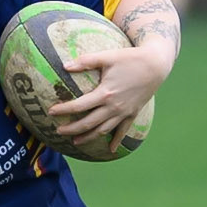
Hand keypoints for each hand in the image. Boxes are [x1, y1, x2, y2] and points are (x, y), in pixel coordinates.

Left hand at [48, 45, 171, 152]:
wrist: (156, 65)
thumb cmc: (130, 58)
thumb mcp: (107, 56)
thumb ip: (85, 61)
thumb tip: (64, 65)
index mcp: (104, 93)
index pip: (79, 106)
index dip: (63, 110)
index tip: (51, 112)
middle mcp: (113, 107)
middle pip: (88, 123)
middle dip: (71, 129)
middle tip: (58, 131)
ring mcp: (123, 113)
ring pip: (103, 130)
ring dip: (88, 137)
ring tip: (75, 141)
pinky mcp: (132, 113)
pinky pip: (123, 131)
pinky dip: (116, 141)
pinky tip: (110, 150)